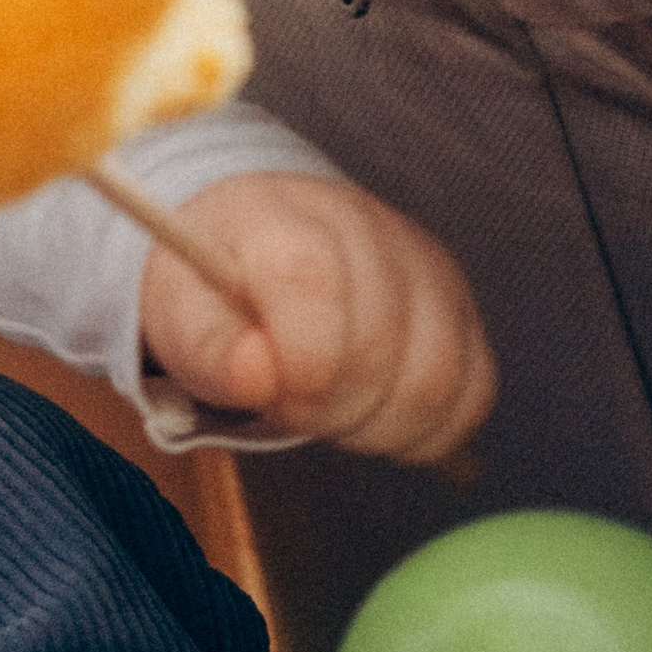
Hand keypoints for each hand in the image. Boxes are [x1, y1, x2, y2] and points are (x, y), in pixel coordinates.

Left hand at [136, 172, 493, 468]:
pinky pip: (473, 393)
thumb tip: (257, 376)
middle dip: (329, 409)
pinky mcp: (459, 307)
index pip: (316, 288)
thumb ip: (206, 346)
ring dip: (378, 427)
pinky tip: (375, 415)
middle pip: (381, 350)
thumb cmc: (213, 285)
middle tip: (292, 406)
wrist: (256, 243)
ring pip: (435, 380)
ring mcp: (425, 266)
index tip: (274, 393)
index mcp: (287, 221)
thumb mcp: (179, 312)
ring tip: (331, 411)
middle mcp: (370, 231)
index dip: (302, 362)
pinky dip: (426, 429)